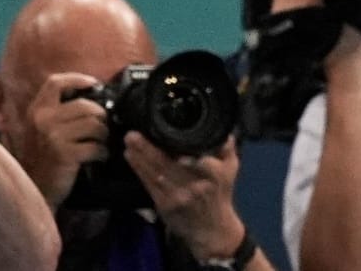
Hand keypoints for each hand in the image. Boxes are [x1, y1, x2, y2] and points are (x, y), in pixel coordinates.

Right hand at [19, 73, 111, 206]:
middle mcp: (43, 120)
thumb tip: (91, 93)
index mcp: (37, 111)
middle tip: (103, 127)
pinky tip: (99, 156)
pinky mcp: (65, 154)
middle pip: (86, 105)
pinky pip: (96, 146)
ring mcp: (53, 137)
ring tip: (101, 142)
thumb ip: (58, 111)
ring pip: (95, 124)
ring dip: (104, 134)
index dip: (77, 79)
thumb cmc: (43, 157)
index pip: (55, 82)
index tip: (94, 84)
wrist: (34, 190)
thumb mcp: (42, 129)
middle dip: (101, 116)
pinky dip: (102, 152)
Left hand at [124, 134, 244, 262]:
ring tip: (129, 142)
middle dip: (150, 150)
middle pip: (170, 166)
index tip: (173, 142)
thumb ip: (227, 149)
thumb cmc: (220, 194)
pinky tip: (131, 157)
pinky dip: (139, 170)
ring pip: (156, 174)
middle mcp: (194, 187)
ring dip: (140, 158)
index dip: (188, 158)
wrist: (211, 228)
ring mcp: (177, 197)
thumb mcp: (231, 170)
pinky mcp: (164, 204)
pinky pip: (149, 185)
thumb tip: (224, 132)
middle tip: (134, 135)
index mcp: (215, 177)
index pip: (204, 165)